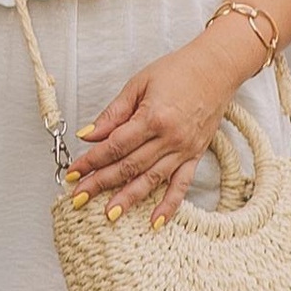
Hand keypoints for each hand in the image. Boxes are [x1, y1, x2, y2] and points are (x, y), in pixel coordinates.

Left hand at [66, 24, 261, 229]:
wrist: (216, 68)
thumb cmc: (178, 70)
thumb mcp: (139, 84)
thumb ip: (114, 113)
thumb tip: (89, 134)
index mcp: (152, 117)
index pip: (114, 146)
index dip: (91, 161)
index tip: (73, 172)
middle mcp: (169, 138)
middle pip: (129, 166)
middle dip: (101, 183)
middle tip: (79, 197)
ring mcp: (184, 149)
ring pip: (151, 180)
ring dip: (129, 199)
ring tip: (109, 214)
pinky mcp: (195, 155)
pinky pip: (181, 185)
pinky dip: (169, 206)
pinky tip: (155, 222)